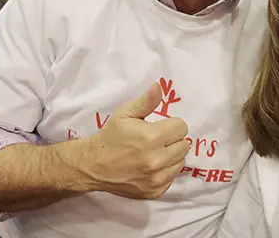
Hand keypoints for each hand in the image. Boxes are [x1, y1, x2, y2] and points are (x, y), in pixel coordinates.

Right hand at [80, 83, 189, 199]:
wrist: (94, 165)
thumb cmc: (111, 136)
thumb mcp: (125, 114)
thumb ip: (146, 101)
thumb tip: (158, 87)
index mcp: (152, 137)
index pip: (182, 127)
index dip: (171, 124)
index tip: (160, 127)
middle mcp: (157, 160)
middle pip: (184, 145)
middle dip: (173, 140)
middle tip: (157, 140)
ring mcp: (156, 178)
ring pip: (180, 162)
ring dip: (171, 156)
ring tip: (154, 153)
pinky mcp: (154, 192)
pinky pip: (171, 178)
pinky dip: (165, 172)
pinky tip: (151, 167)